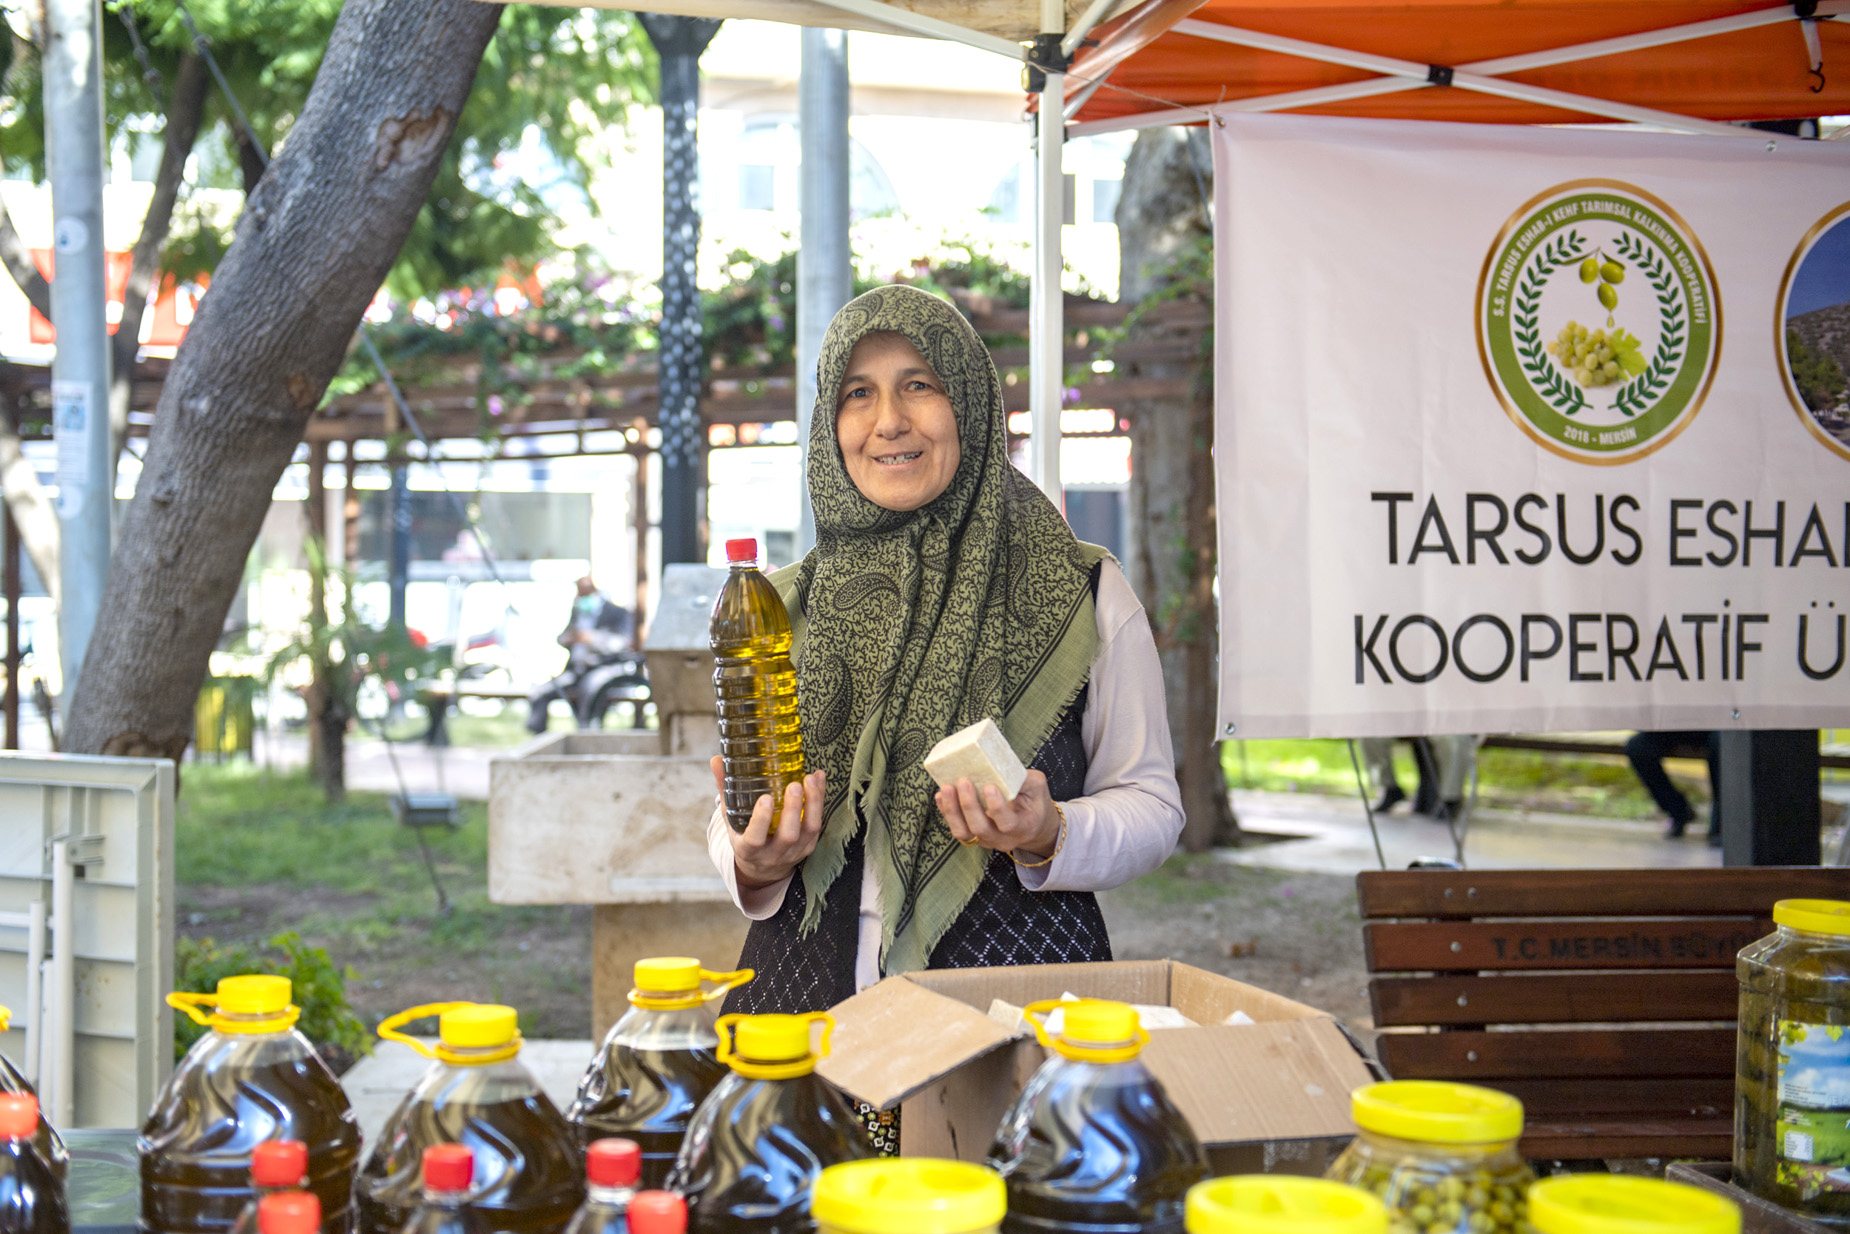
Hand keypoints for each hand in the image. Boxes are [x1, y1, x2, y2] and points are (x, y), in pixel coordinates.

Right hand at [711, 756, 825, 889]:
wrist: (762, 869)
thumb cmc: (745, 837)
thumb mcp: (732, 819)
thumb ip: (725, 790)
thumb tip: (716, 760)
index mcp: (748, 850)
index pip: (755, 839)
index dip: (761, 820)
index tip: (766, 798)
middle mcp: (773, 854)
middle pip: (788, 835)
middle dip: (793, 809)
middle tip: (794, 784)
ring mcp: (794, 852)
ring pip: (809, 830)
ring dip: (812, 803)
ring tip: (810, 779)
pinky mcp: (809, 846)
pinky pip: (817, 824)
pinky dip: (820, 801)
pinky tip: (819, 780)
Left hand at [934, 770, 1060, 859]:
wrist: (1033, 826)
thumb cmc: (1035, 803)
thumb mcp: (1037, 787)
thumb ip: (1023, 779)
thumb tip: (999, 765)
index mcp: (1023, 828)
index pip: (1007, 823)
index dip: (996, 807)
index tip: (989, 786)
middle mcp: (1003, 839)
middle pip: (981, 829)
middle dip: (969, 805)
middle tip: (963, 781)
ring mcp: (986, 840)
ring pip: (964, 832)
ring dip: (952, 810)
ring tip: (946, 788)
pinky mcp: (973, 836)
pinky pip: (957, 828)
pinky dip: (946, 812)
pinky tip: (941, 794)